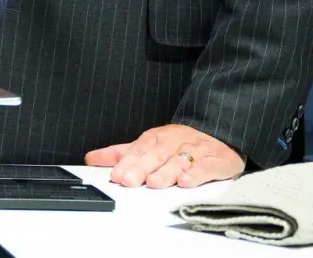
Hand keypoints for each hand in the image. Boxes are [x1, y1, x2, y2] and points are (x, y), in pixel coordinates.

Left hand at [85, 124, 245, 187]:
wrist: (220, 130)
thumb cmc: (180, 142)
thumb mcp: (148, 144)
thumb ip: (121, 153)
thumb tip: (91, 159)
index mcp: (155, 140)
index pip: (138, 152)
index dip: (126, 164)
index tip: (116, 176)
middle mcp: (173, 144)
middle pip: (155, 156)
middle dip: (141, 168)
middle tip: (129, 180)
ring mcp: (195, 151)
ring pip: (178, 162)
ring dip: (166, 172)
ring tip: (154, 182)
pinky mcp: (216, 161)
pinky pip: (206, 167)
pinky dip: (196, 174)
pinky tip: (186, 182)